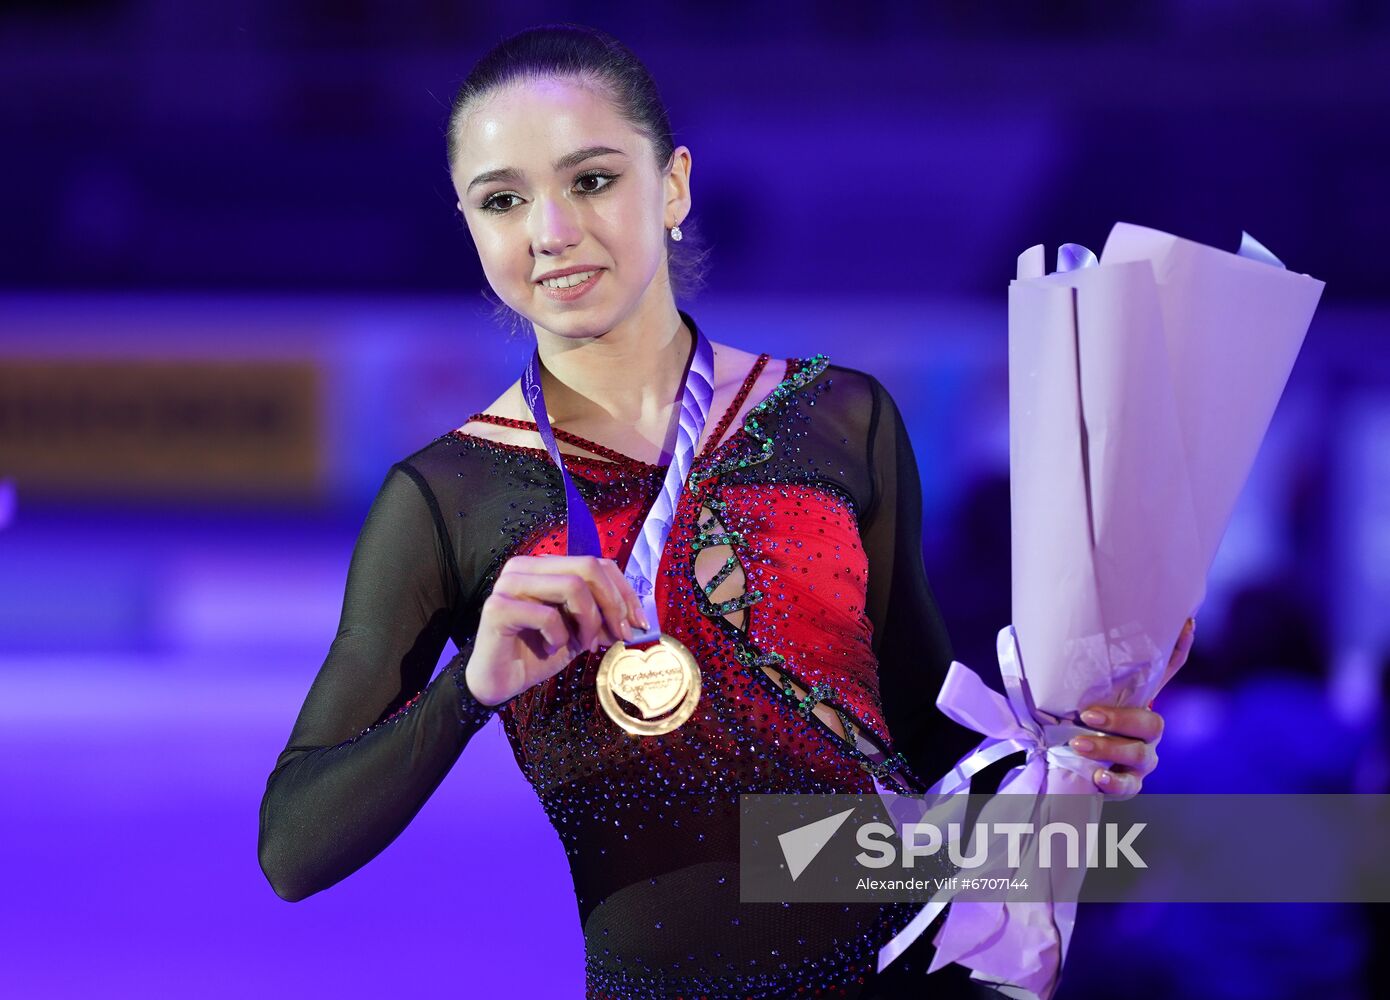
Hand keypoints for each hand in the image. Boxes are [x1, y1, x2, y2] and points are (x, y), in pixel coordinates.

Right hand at [465, 555, 646, 706]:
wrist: (499, 683)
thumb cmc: (537, 653)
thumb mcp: (580, 632)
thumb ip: (603, 618)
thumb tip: (636, 618)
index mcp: (545, 566)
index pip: (597, 562)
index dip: (624, 591)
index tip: (639, 622)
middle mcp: (525, 566)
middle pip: (588, 567)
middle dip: (613, 604)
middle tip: (620, 636)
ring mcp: (509, 584)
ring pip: (572, 586)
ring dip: (589, 621)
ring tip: (585, 645)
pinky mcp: (498, 607)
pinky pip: (547, 615)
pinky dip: (560, 637)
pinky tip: (551, 648)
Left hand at [1069, 617, 1195, 799]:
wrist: (1059, 763)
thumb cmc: (1064, 720)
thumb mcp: (1065, 693)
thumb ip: (1061, 674)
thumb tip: (1020, 634)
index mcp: (1134, 700)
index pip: (1164, 672)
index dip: (1178, 648)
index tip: (1186, 622)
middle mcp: (1145, 728)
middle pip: (1152, 722)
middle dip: (1121, 720)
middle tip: (1087, 716)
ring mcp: (1141, 757)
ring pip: (1141, 754)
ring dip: (1108, 749)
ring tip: (1077, 745)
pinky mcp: (1130, 782)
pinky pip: (1131, 785)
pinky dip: (1115, 782)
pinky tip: (1098, 776)